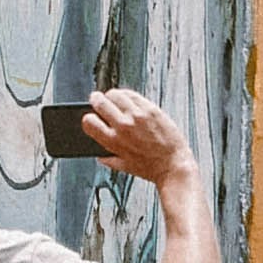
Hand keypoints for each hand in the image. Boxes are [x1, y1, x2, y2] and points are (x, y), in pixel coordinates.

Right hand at [73, 87, 190, 189]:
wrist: (174, 165)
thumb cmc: (152, 169)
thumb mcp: (126, 166)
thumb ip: (109, 161)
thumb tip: (100, 157)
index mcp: (113, 142)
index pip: (89, 121)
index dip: (88, 118)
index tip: (91, 117)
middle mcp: (123, 126)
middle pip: (100, 102)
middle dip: (96, 99)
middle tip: (97, 99)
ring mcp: (137, 116)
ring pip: (115, 94)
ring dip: (111, 95)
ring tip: (112, 98)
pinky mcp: (151, 109)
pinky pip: (133, 95)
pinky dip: (127, 94)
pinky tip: (127, 98)